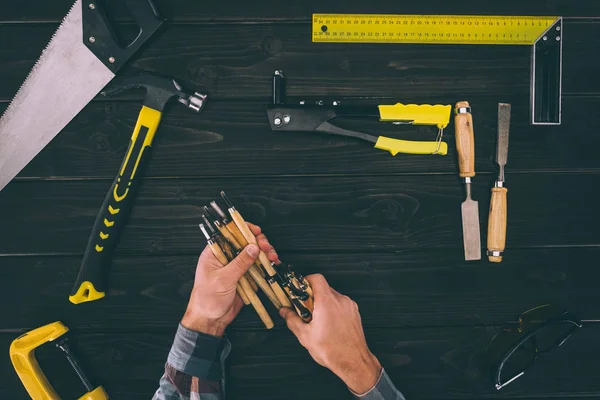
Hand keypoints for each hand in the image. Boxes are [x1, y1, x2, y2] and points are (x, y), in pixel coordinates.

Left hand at [181, 223, 278, 336]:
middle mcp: (226, 258)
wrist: (210, 320)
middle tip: (267, 248)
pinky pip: (256, 268)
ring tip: (272, 257)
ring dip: (264, 254)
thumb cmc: (207, 299)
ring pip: (253, 255)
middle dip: (258, 243)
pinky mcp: (244, 277)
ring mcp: (236, 267)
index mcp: (214, 253)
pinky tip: (272, 265)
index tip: (256, 231)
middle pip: (244, 243)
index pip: (230, 234)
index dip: (244, 229)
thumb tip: (253, 248)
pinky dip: (265, 266)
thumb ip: (240, 263)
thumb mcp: (224, 279)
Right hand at [279, 274, 381, 394]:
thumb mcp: (305, 336)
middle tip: (304, 308)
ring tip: (316, 319)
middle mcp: (340, 301)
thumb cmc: (333, 351)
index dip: (305, 281)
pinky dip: (332, 308)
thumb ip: (292, 320)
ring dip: (322, 303)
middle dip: (311, 296)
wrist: (354, 362)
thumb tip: (285, 312)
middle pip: (323, 287)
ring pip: (332, 296)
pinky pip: (340, 304)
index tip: (298, 290)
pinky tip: (327, 323)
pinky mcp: (354, 312)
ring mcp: (349, 306)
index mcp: (327, 303)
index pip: (316, 278)